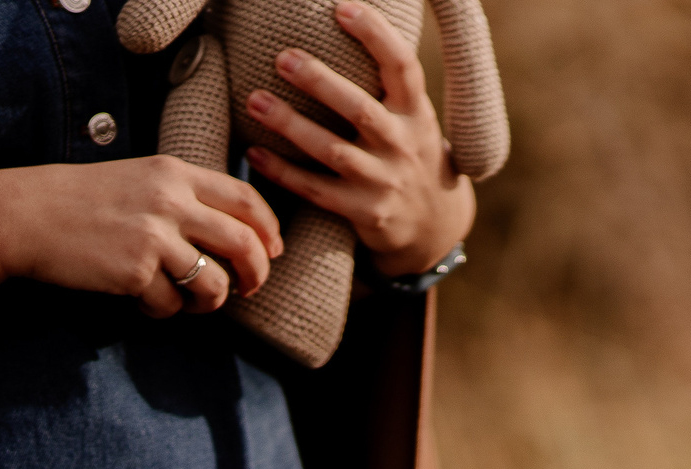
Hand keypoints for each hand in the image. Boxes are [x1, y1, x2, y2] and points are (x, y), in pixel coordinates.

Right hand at [0, 158, 282, 317]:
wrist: (23, 215)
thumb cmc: (80, 201)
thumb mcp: (138, 180)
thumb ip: (183, 198)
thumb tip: (236, 234)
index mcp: (173, 173)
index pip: (245, 198)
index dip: (269, 229)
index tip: (273, 251)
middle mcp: (170, 200)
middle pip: (244, 243)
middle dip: (257, 273)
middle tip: (250, 289)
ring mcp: (153, 236)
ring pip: (215, 284)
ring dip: (210, 301)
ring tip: (189, 301)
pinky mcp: (135, 270)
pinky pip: (171, 305)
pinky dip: (163, 312)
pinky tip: (143, 301)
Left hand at [243, 1, 477, 275]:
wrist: (435, 226)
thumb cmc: (409, 155)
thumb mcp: (414, 119)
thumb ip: (386, 85)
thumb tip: (340, 21)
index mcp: (417, 114)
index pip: (403, 68)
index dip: (376, 35)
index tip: (342, 9)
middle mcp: (404, 146)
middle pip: (361, 110)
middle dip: (321, 82)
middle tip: (283, 58)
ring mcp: (385, 182)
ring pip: (333, 152)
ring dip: (292, 126)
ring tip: (255, 101)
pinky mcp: (366, 213)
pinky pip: (317, 191)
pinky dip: (284, 173)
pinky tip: (254, 153)